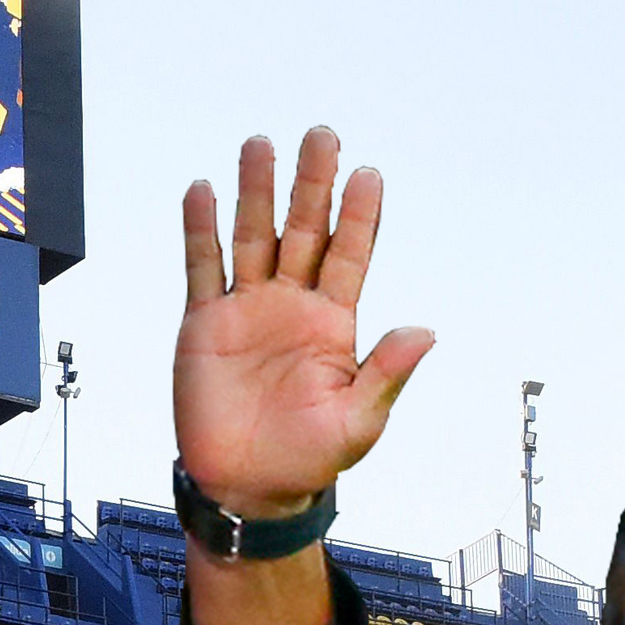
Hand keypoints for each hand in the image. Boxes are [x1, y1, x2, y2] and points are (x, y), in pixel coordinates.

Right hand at [177, 128, 432, 517]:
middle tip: (321, 137)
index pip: (349, 255)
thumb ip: (386, 373)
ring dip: (256, 192)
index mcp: (333, 324)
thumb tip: (424, 332)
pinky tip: (204, 193)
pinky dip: (201, 231)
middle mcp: (292, 307)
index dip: (358, 216)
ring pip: (252, 237)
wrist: (246, 487)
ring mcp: (247, 311)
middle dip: (311, 184)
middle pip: (303, 231)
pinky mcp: (205, 326)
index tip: (367, 175)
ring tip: (260, 146)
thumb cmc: (307, 459)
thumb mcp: (360, 422)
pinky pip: (203, 269)